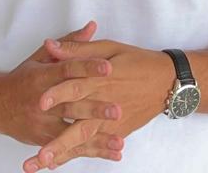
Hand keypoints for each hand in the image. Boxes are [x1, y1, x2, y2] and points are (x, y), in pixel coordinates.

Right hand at [0, 22, 124, 164]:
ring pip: (71, 132)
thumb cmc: (22, 79)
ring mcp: (41, 124)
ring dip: (96, 139)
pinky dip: (90, 152)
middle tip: (118, 111)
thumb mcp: (41, 57)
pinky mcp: (43, 140)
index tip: (108, 67)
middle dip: (94, 109)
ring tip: (119, 142)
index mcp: (41, 77)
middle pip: (70, 105)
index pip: (67, 70)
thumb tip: (92, 26)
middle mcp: (41, 101)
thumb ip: (69, 45)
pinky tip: (112, 154)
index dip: (87, 68)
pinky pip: (68, 149)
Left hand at [22, 39, 173, 170]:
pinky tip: (62, 163)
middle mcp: (103, 103)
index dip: (58, 94)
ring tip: (46, 163)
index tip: (40, 103)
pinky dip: (79, 154)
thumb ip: (78, 49)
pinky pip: (97, 145)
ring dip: (65, 152)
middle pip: (78, 124)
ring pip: (85, 139)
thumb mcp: (109, 48)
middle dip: (59, 139)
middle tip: (40, 153)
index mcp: (100, 80)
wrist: (167, 81)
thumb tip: (51, 45)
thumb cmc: (137, 61)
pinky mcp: (118, 130)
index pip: (76, 87)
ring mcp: (111, 121)